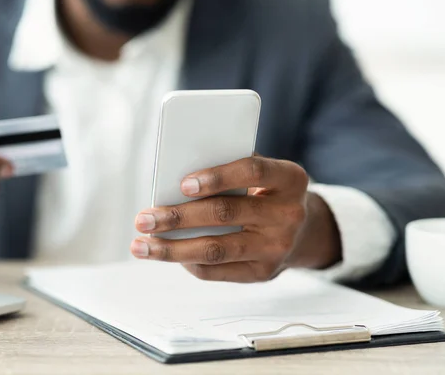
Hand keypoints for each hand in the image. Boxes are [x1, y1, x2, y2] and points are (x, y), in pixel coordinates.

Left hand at [131, 156, 340, 282]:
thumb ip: (228, 172)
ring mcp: (277, 247)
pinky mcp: (263, 273)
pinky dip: (187, 262)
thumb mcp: (260, 175)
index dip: (217, 177)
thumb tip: (172, 184)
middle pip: (225, 214)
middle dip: (177, 217)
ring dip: (172, 249)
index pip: (253, 171)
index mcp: (289, 179)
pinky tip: (168, 254)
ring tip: (142, 246)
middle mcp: (288, 214)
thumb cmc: (266, 193)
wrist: (302, 231)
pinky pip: (216, 270)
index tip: (183, 184)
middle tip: (144, 219)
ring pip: (215, 249)